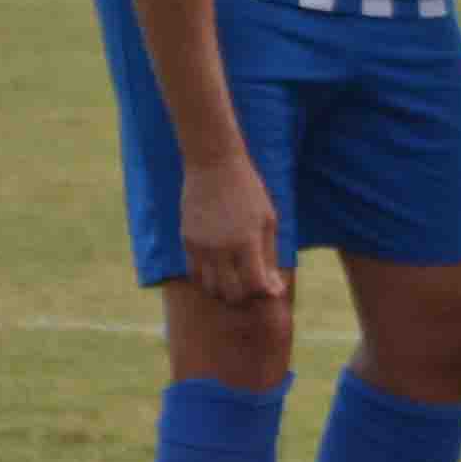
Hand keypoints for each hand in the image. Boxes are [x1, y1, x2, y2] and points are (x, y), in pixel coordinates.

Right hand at [176, 156, 282, 305]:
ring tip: (237, 280)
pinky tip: (220, 270)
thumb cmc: (248, 191)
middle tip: (254, 286)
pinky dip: (208, 279)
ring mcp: (201, 246)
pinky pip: (195, 274)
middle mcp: (221, 248)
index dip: (266, 292)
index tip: (272, 287)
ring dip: (225, 291)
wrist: (213, 165)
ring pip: (210, 288)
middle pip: (231, 293)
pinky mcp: (186, 241)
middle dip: (246, 296)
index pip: (255, 285)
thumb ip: (269, 256)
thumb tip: (273, 288)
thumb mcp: (268, 220)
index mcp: (247, 241)